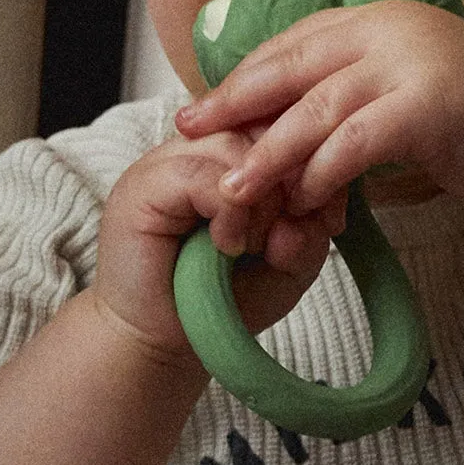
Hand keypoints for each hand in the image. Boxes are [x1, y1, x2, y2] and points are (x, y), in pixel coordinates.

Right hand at [94, 122, 347, 359]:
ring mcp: (164, 162)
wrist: (162, 346)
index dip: (310, 160)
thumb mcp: (288, 266)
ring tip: (250, 246)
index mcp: (228, 154)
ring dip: (259, 202)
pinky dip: (229, 213)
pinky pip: (204, 176)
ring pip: (234, 146)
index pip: (277, 117)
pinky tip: (227, 247)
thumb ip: (312, 228)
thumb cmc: (220, 302)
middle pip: (261, 124)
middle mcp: (195, 147)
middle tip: (284, 235)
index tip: (321, 215)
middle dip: (290, 182)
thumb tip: (317, 200)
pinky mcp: (143, 186)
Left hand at [175, 0, 463, 221]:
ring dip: (272, 151)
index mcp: (373, 20)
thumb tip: (271, 120)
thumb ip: (341, 95)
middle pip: (291, 67)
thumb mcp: (390, 95)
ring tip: (236, 187)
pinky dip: (325, 171)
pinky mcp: (432, 103)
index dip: (239, 79)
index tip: (196, 112)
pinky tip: (304, 200)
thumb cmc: (460, 123)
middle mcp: (390, 28)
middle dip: (234, 104)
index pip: (288, 46)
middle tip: (188, 134)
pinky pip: (358, 139)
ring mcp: (413, 61)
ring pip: (318, 107)